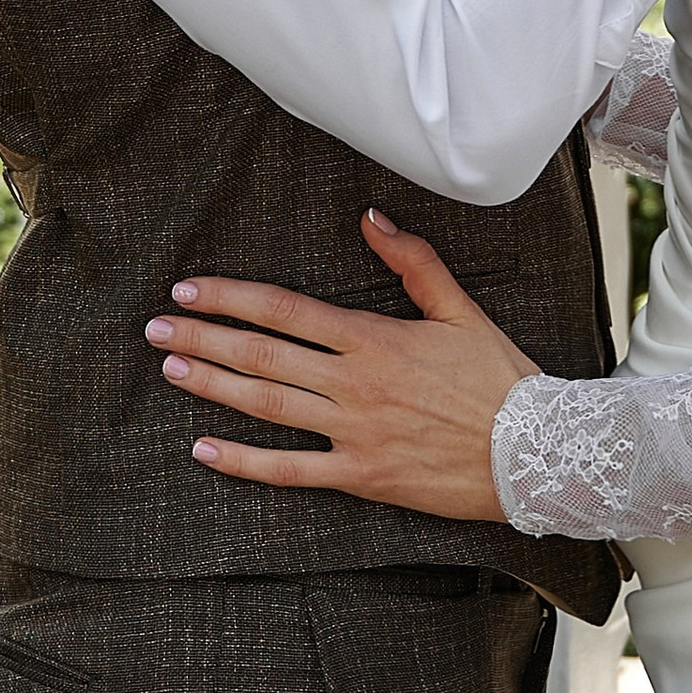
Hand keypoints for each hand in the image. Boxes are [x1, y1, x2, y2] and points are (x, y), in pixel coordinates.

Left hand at [146, 212, 536, 519]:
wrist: (535, 453)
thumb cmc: (499, 381)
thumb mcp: (461, 309)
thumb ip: (413, 260)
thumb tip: (370, 216)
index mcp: (374, 338)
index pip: (286, 310)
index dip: (232, 297)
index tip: (190, 288)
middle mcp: (355, 382)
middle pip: (262, 354)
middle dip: (203, 336)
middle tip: (156, 327)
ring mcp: (354, 432)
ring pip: (267, 405)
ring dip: (212, 385)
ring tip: (171, 368)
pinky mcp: (361, 476)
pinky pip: (291, 470)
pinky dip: (244, 461)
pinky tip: (205, 449)